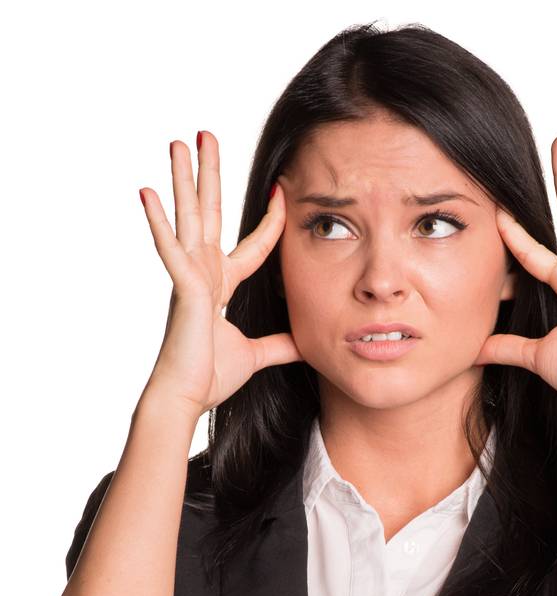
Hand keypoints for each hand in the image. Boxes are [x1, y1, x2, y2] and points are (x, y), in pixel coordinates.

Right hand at [139, 130, 301, 418]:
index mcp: (221, 284)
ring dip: (182, 179)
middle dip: (209, 173)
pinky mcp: (182, 288)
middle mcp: (203, 272)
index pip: (253, 245)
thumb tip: (306, 343)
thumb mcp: (257, 354)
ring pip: (188, 217)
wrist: (185, 397)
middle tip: (207, 134)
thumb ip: (280, 344)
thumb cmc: (210, 377)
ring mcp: (189, 276)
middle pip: (210, 212)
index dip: (270, 220)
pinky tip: (147, 191)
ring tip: (178, 141)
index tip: (281, 190)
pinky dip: (158, 221)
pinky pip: (170, 249)